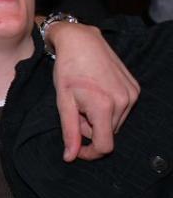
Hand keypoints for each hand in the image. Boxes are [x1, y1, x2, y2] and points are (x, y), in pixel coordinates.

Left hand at [49, 22, 139, 161]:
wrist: (81, 41)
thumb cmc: (67, 70)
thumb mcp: (63, 102)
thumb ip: (70, 131)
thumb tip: (70, 157)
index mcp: (104, 107)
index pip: (104, 146)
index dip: (90, 153)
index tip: (76, 149)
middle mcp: (123, 102)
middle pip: (108, 134)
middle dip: (90, 129)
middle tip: (75, 110)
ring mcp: (131, 94)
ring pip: (114, 123)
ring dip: (98, 119)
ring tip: (84, 100)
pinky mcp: (134, 88)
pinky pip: (121, 110)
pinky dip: (107, 109)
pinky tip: (95, 93)